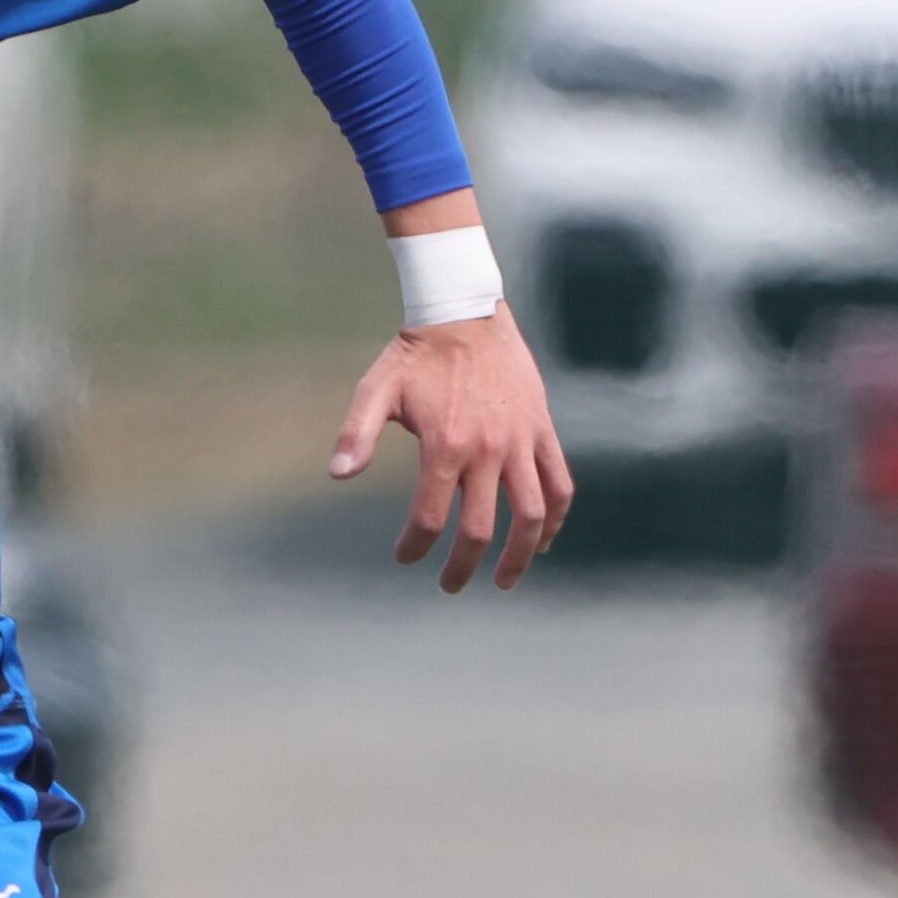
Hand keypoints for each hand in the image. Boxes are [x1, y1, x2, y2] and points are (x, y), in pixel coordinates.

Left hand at [331, 306, 572, 593]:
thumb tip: (337, 475)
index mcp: (445, 445)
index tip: (405, 556)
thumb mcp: (376, 388)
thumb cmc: (416, 353)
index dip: (416, 544)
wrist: (466, 312)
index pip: (431, 516)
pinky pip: (560, 482)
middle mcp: (488, 449)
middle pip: (482, 528)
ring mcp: (520, 441)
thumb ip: (356, 433)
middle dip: (464, 565)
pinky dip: (556, 516)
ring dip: (521, 554)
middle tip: (450, 586)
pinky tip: (543, 539)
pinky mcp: (542, 429)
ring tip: (507, 580)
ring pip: (532, 513)